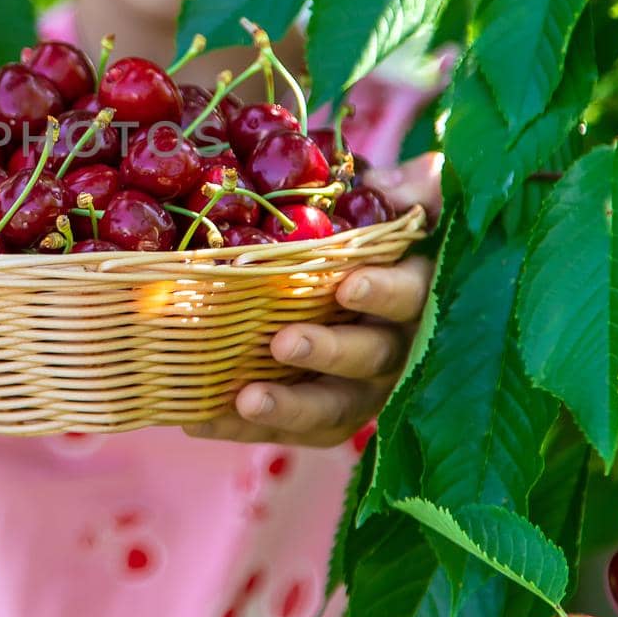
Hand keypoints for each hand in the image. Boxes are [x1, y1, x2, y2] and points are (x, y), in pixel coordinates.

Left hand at [184, 152, 443, 447]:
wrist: (354, 263)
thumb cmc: (383, 221)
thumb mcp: (416, 193)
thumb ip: (412, 187)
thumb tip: (382, 187)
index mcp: (418, 289)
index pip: (411, 294)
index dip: (383, 292)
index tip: (348, 285)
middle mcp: (396, 346)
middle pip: (371, 358)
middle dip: (328, 352)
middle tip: (283, 343)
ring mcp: (362, 386)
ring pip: (334, 406)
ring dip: (289, 406)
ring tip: (245, 398)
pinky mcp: (323, 413)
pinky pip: (290, 428)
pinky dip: (245, 428)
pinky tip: (199, 420)